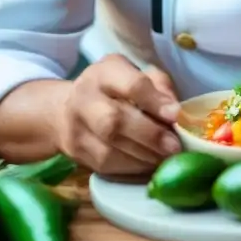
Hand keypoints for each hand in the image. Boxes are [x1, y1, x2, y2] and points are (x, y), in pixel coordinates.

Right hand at [53, 54, 182, 175]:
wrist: (65, 111)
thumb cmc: (111, 89)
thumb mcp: (134, 74)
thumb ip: (158, 86)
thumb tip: (176, 112)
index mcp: (103, 74)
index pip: (131, 85)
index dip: (155, 101)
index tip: (176, 115)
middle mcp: (84, 99)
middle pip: (114, 121)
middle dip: (149, 135)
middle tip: (174, 146)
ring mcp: (76, 129)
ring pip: (110, 149)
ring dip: (144, 156)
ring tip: (166, 157)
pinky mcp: (77, 154)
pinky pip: (107, 165)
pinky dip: (133, 167)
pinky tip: (150, 164)